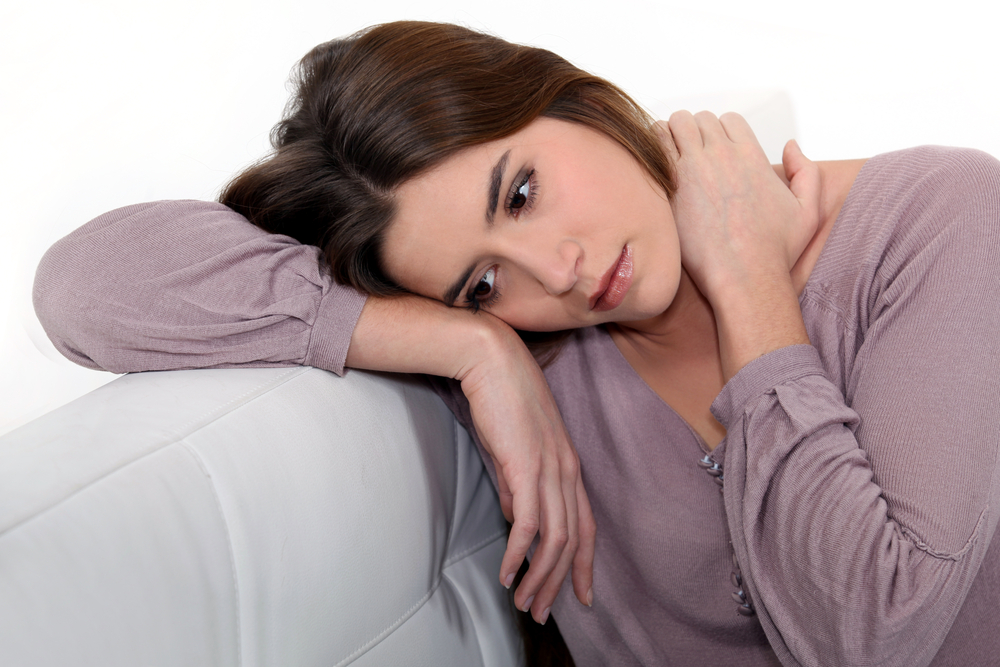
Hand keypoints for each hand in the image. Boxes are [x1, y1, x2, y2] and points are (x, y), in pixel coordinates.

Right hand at [347, 295, 594, 622]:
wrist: (491, 360)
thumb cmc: (501, 400)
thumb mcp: (515, 447)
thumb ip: (516, 484)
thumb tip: (513, 516)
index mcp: (569, 466)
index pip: (586, 526)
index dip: (584, 565)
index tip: (580, 596)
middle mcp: (567, 471)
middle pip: (572, 541)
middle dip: (558, 583)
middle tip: (542, 613)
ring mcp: (549, 469)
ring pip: (554, 539)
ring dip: (538, 577)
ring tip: (523, 603)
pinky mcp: (525, 467)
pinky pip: (527, 525)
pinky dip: (518, 555)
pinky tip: (505, 573)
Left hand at [655, 111, 820, 303]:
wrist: (744, 276)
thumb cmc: (774, 250)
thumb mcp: (808, 210)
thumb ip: (805, 172)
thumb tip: (790, 146)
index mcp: (751, 155)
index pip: (727, 120)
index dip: (719, 132)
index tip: (713, 151)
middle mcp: (721, 155)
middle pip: (698, 120)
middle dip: (692, 131)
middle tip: (687, 154)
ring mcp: (692, 168)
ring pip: (674, 125)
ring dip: (670, 134)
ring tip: (669, 156)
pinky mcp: (669, 186)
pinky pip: (654, 148)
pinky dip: (652, 150)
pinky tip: (653, 169)